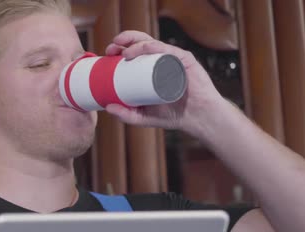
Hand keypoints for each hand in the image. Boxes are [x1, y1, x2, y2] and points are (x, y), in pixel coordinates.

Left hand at [104, 30, 227, 135]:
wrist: (197, 118)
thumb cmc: (172, 115)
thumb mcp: (142, 117)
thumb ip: (126, 115)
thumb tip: (107, 107)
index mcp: (151, 67)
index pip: (133, 52)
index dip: (119, 49)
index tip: (107, 54)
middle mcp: (161, 59)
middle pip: (140, 43)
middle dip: (123, 41)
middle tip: (111, 49)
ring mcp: (173, 58)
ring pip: (151, 43)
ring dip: (135, 42)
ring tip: (123, 50)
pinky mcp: (184, 60)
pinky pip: (168, 49)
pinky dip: (154, 47)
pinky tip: (143, 49)